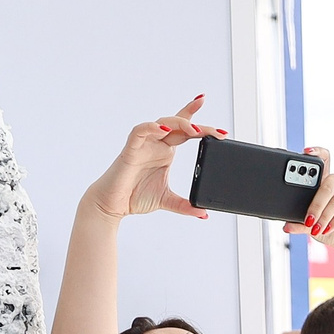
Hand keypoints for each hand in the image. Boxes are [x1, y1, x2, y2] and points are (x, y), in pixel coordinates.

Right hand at [82, 97, 216, 222]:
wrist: (113, 205)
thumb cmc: (134, 197)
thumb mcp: (168, 201)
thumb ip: (186, 206)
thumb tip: (204, 213)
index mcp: (166, 153)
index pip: (184, 131)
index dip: (196, 120)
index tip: (216, 120)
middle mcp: (156, 145)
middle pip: (179, 125)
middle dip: (199, 123)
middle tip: (220, 132)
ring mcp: (144, 146)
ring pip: (162, 123)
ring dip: (180, 123)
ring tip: (196, 130)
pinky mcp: (130, 150)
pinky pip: (140, 131)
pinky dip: (152, 128)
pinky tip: (164, 130)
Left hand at [295, 159, 333, 257]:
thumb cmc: (332, 229)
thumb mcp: (312, 227)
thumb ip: (300, 225)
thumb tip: (286, 226)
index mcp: (325, 182)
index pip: (323, 160)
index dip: (316, 152)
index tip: (306, 152)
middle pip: (326, 183)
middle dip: (315, 204)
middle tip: (308, 220)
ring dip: (324, 216)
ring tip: (317, 228)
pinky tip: (329, 228)